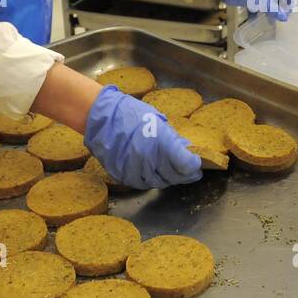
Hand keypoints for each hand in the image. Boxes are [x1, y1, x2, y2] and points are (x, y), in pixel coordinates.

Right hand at [83, 86, 200, 188]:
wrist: (100, 117)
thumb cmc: (130, 113)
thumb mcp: (155, 119)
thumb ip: (171, 138)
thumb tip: (184, 150)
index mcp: (159, 142)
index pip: (184, 163)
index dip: (193, 165)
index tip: (197, 163)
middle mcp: (148, 158)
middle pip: (173, 176)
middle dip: (185, 174)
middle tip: (191, 172)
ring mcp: (134, 169)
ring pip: (158, 183)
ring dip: (169, 179)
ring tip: (174, 173)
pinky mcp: (122, 175)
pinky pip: (141, 184)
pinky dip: (151, 180)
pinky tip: (156, 173)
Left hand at [215, 0, 293, 20]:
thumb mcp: (262, 1)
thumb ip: (273, 10)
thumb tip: (284, 17)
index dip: (289, 2)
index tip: (288, 12)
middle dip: (278, 9)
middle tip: (280, 19)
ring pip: (266, 4)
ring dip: (268, 12)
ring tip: (269, 22)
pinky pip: (255, 7)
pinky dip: (255, 14)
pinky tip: (254, 21)